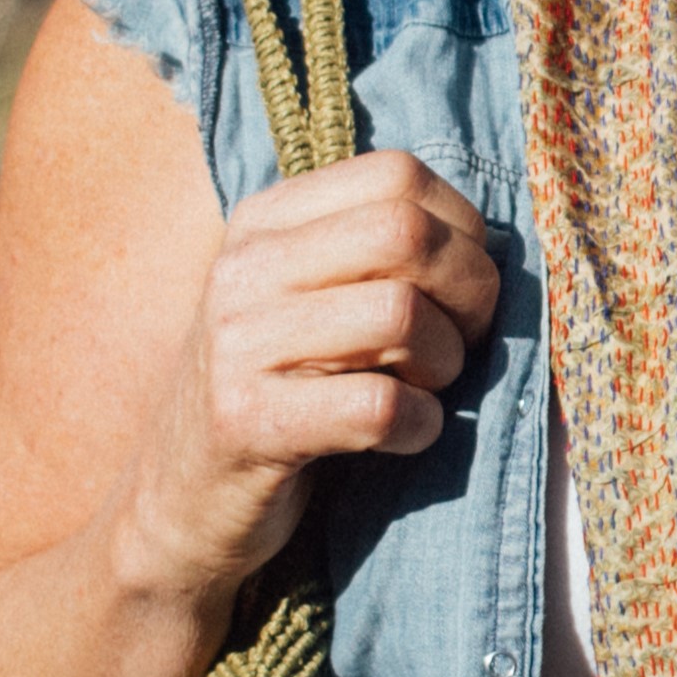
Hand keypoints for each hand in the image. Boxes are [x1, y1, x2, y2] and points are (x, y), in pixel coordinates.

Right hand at [116, 149, 500, 611]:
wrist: (183, 501)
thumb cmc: (281, 391)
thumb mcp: (310, 300)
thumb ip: (377, 255)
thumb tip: (493, 240)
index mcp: (265, 221)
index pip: (397, 174)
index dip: (462, 228)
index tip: (461, 286)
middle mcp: (244, 268)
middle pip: (405, 233)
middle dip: (469, 290)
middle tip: (463, 341)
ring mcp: (236, 344)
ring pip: (400, 315)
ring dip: (445, 363)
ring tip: (427, 390)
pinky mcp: (245, 423)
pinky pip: (379, 406)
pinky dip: (421, 425)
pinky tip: (406, 436)